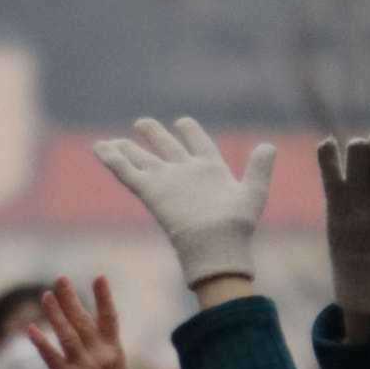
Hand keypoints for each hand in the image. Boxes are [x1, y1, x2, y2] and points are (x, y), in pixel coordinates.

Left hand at [25, 277, 132, 368]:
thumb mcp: (117, 368)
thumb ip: (103, 344)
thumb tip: (89, 318)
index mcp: (114, 352)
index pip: (109, 318)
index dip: (104, 297)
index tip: (98, 276)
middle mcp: (99, 358)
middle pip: (82, 321)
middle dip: (70, 298)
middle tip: (60, 278)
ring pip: (66, 335)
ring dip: (55, 314)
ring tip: (45, 295)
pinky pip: (51, 358)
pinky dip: (41, 343)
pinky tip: (31, 329)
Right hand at [93, 117, 275, 291]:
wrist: (216, 246)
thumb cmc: (237, 225)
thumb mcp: (254, 192)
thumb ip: (260, 168)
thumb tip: (270, 145)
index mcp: (210, 169)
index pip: (198, 143)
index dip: (190, 131)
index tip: (182, 121)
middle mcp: (185, 173)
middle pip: (166, 147)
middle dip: (154, 134)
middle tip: (141, 123)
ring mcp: (167, 181)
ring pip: (143, 159)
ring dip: (128, 148)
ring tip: (110, 140)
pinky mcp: (152, 192)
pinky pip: (129, 172)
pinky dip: (114, 160)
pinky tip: (99, 148)